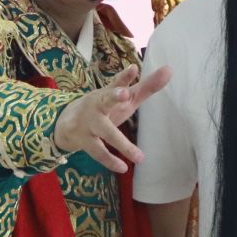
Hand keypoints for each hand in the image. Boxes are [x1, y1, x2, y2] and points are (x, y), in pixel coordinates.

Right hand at [52, 64, 171, 174]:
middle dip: (114, 97)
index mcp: (108, 93)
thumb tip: (169, 69)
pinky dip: (110, 161)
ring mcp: (89, 123)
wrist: (66, 123)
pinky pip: (98, 152)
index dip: (125, 77)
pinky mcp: (84, 140)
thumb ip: (146, 86)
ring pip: (106, 133)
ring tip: (140, 158)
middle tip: (126, 94)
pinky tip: (123, 167)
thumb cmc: (103, 107)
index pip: (117, 82)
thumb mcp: (123, 98)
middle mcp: (97, 105)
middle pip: (105, 100)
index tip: (134, 68)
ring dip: (122, 144)